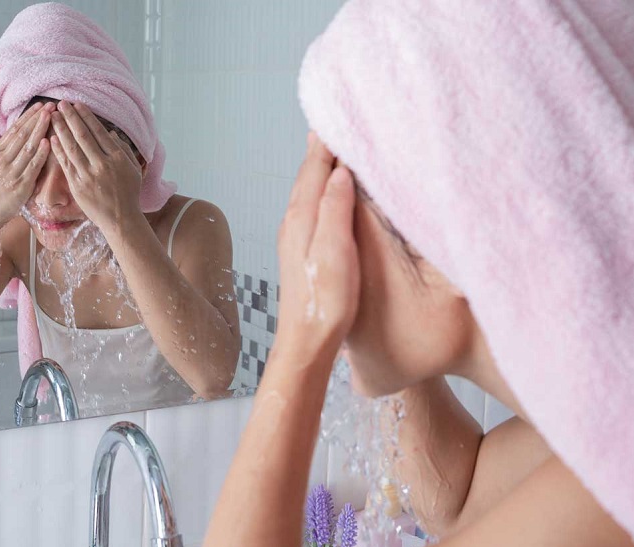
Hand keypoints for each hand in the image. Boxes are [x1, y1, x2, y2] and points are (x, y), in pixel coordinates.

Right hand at [0, 101, 52, 225]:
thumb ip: (8, 150)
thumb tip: (22, 133)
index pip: (14, 129)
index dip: (28, 116)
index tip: (40, 105)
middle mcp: (3, 159)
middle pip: (22, 134)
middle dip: (37, 118)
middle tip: (50, 105)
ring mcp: (11, 171)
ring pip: (28, 146)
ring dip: (40, 130)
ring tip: (51, 117)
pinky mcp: (21, 184)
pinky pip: (32, 165)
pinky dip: (40, 153)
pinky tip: (48, 142)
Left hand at [49, 100, 143, 231]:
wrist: (121, 219)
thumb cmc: (129, 194)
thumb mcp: (134, 170)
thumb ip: (124, 150)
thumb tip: (111, 133)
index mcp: (118, 158)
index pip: (99, 132)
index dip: (87, 117)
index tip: (78, 105)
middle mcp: (103, 164)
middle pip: (83, 136)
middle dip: (71, 117)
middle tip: (61, 104)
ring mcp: (88, 175)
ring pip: (71, 147)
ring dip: (61, 129)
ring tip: (53, 116)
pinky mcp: (77, 185)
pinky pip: (65, 163)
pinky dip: (58, 149)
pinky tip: (51, 137)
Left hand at [275, 133, 359, 362]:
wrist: (306, 342)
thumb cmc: (325, 302)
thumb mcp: (335, 252)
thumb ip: (335, 209)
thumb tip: (340, 172)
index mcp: (302, 219)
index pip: (314, 169)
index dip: (326, 143)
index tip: (337, 117)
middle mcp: (293, 223)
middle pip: (307, 176)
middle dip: (322, 150)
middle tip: (335, 123)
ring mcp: (295, 238)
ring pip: (308, 191)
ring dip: (320, 169)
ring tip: (333, 149)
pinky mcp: (302, 252)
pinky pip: (311, 208)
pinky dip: (320, 191)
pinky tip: (330, 193)